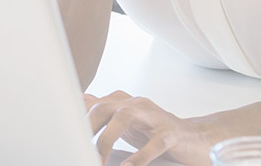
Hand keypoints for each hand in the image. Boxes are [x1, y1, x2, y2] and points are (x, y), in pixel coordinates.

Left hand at [85, 91, 228, 165]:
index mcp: (123, 102)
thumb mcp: (126, 121)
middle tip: (78, 150)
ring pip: (124, 117)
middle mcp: (137, 104)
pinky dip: (139, 156)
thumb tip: (79, 100)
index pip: (92, 104)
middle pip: (103, 107)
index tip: (63, 137)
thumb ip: (104, 111)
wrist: (196, 138)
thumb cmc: (157, 130)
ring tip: (99, 160)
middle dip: (87, 128)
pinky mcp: (172, 133)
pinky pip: (154, 143)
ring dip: (107, 140)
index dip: (75, 119)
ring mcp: (155, 117)